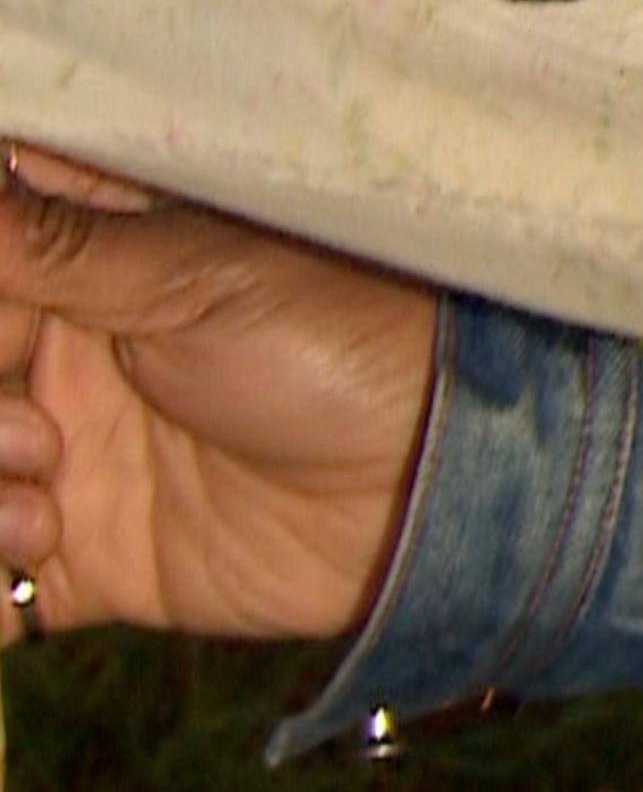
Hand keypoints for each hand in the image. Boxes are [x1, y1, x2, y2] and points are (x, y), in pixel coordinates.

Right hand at [0, 146, 436, 641]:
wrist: (433, 481)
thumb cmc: (341, 341)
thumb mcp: (193, 277)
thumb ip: (53, 242)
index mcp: (85, 266)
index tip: (11, 339)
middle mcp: (62, 357)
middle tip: (39, 439)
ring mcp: (66, 458)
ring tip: (47, 510)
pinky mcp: (86, 556)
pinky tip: (30, 567)